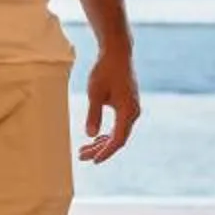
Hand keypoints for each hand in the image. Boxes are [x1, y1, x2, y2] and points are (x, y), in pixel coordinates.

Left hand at [80, 49, 139, 163]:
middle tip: (81, 156)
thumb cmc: (105, 71)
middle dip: (100, 149)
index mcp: (127, 112)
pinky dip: (108, 133)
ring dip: (102, 142)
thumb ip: (93, 115)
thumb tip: (90, 135)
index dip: (106, 152)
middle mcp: (133, 112)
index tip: (93, 161)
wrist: (117, 53)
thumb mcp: (95, 93)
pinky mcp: (128, 104)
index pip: (118, 140)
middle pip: (118, 139)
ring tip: (85, 149)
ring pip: (118, 132)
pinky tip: (96, 137)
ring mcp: (132, 109)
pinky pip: (119, 125)